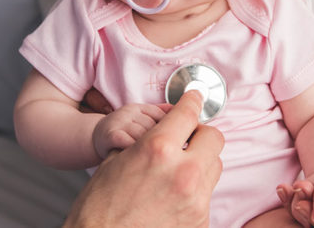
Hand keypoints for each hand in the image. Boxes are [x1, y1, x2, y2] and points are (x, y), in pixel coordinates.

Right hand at [64, 91, 224, 227]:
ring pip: (214, 166)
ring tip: (178, 169)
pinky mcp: (200, 221)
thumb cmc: (99, 208)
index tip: (194, 98)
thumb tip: (162, 132)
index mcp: (157, 149)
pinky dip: (194, 189)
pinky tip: (173, 195)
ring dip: (200, 161)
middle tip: (186, 138)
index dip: (191, 101)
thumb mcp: (115, 161)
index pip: (188, 113)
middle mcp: (183, 172)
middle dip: (200, 134)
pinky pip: (206, 194)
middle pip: (213, 138)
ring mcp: (195, 199)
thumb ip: (144, 142)